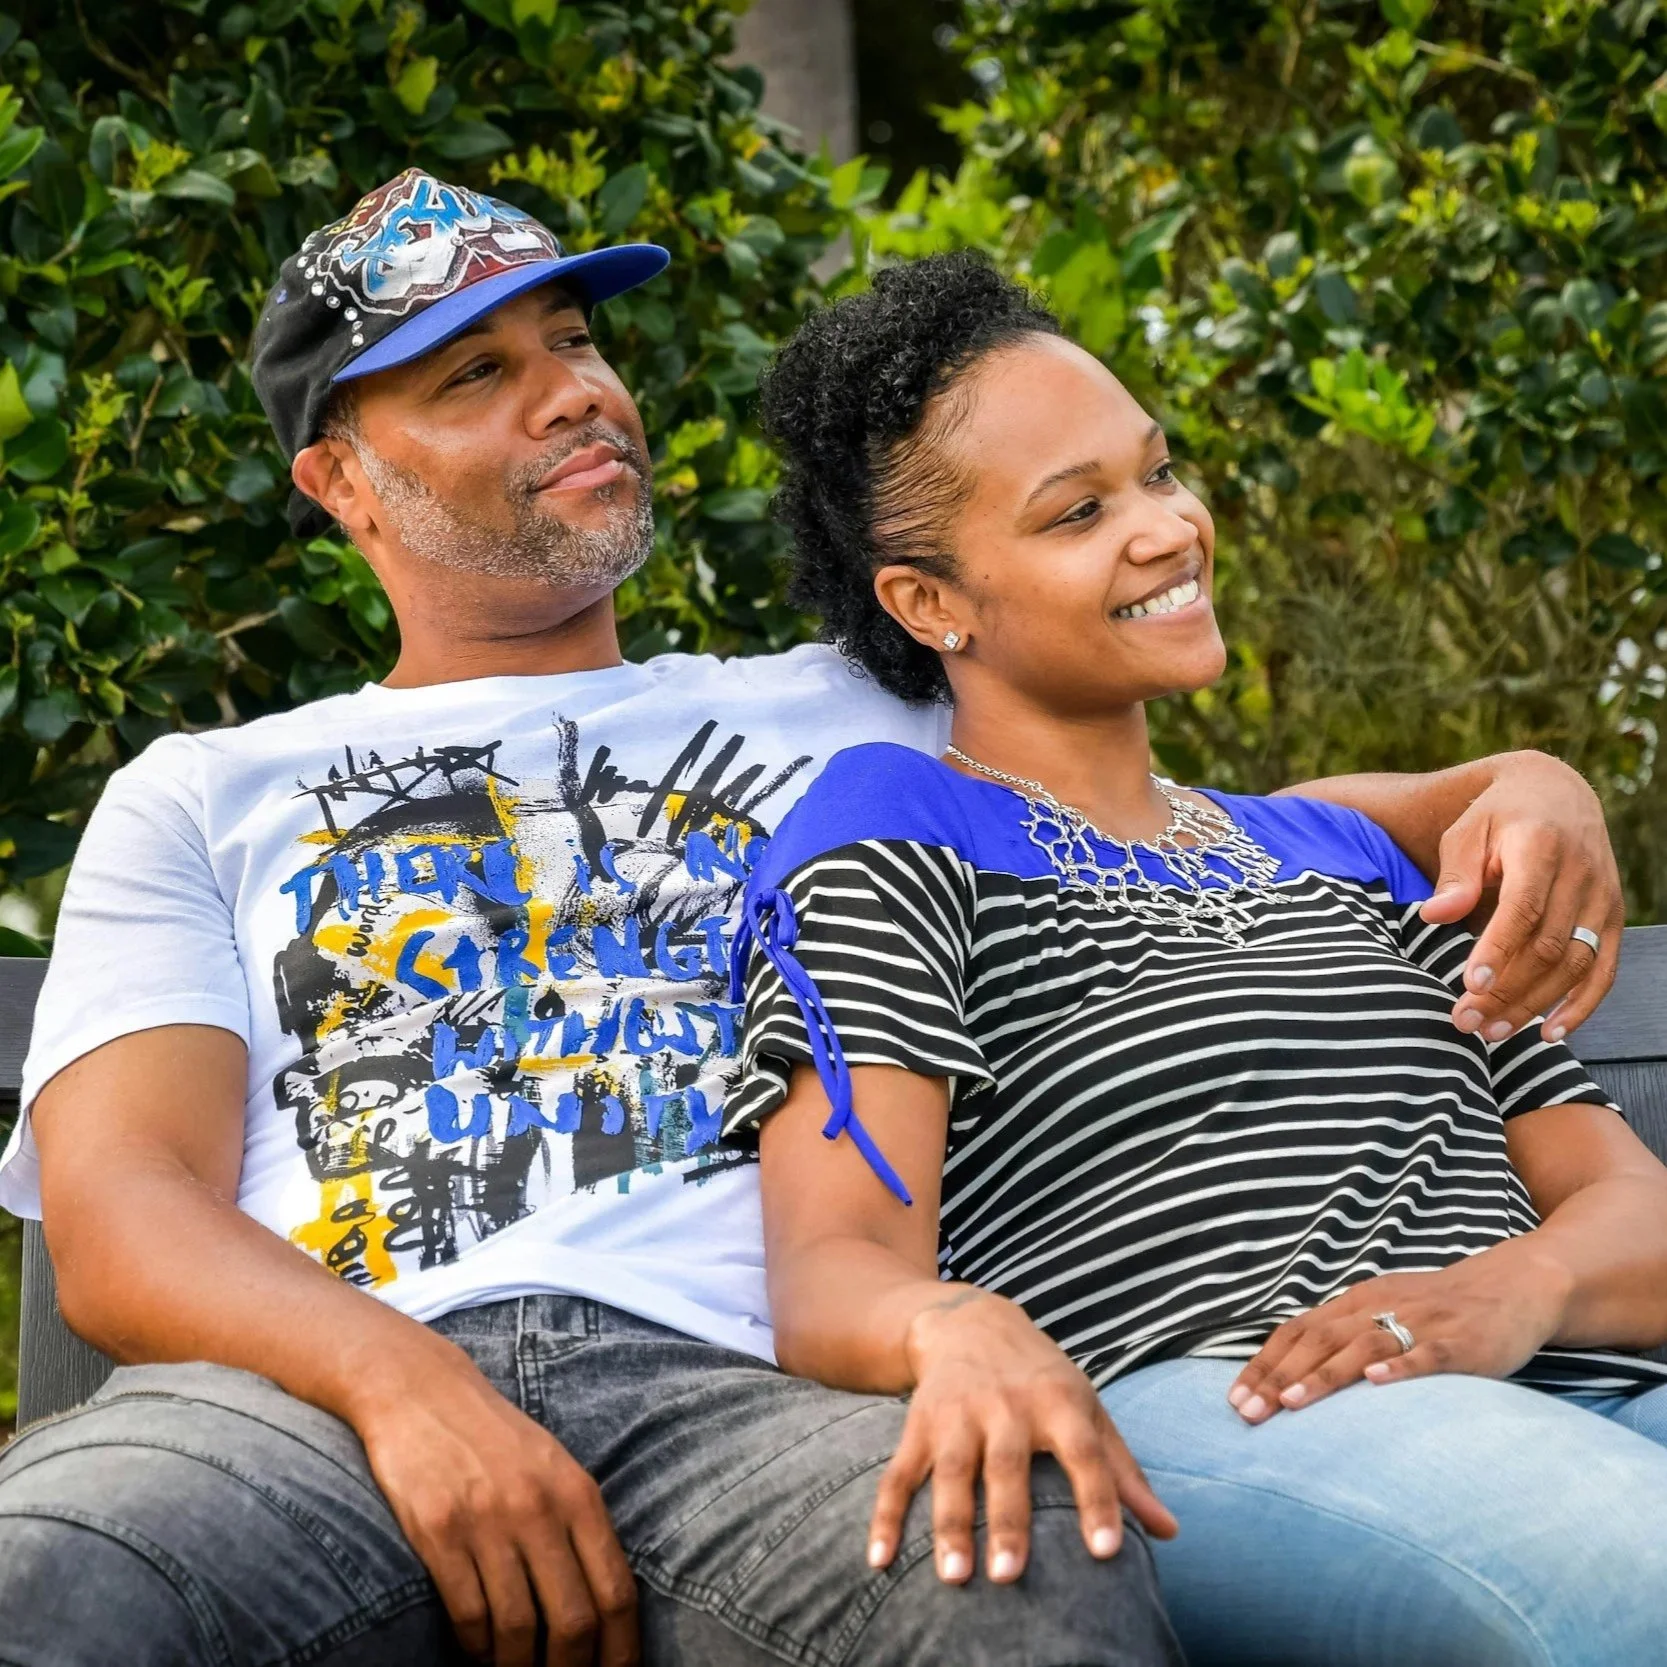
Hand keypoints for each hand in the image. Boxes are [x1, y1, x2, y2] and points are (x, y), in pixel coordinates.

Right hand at [351, 1347, 638, 1666]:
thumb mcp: (554, 1466)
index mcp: (578, 1494)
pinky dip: (475, 1646)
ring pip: (517, 1628)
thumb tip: (605, 1604)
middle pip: (573, 1621)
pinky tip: (477, 1649)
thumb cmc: (493, 1436)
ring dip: (517, 1666)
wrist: (421, 1391)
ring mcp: (488, 1521)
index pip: (616, 1591)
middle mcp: (539, 1508)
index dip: (621, 1649)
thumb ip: (580, 1525)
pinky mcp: (439, 1532)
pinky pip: (469, 1613)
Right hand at [866, 1289, 1176, 1584]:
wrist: (970, 1320)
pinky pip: (899, 1472)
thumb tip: (1170, 1531)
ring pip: (952, 1471)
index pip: (1084, 1453)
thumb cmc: (1042, 1377)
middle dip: (1008, 1520)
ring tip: (953, 1576)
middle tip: (1010, 1577)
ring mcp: (958, 1413)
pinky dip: (885, 1516)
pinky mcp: (919, 1423)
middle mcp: (1007, 1405)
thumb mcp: (1088, 1408)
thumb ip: (1123, 1471)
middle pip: (1007, 1465)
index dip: (1098, 1499)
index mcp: (1058, 1402)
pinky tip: (878, 1558)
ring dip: (950, 1523)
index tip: (1107, 1552)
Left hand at [1226, 1247, 1570, 1422]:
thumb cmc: (1440, 1308)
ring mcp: (1419, 1322)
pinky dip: (1399, 1367)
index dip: (1264, 1363)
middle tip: (1246, 1413)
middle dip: (1278, 1376)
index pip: (1297, 1331)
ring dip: (1323, 1376)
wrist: (1515, 1285)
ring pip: (1362, 1346)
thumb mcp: (1386, 1312)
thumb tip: (1296, 1374)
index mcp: (1357, 1302)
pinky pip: (1425, 1353)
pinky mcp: (1459, 1341)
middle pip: (1318, 1339)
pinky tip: (1375, 1383)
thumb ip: (1347, 1337)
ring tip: (1290, 1404)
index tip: (1234, 1398)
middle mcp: (1379, 1307)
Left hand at [1420, 750, 1621, 1042]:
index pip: (1522, 907)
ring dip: (1534, 1004)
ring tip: (1491, 1031)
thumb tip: (1433, 917)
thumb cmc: (1496, 817)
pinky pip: (1604, 970)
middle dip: (1507, 990)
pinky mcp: (1613, 917)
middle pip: (1547, 946)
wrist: (1554, 794)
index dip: (1498, 948)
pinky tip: (1549, 1033)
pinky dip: (1581, 1006)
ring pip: (1575, 965)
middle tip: (1465, 1021)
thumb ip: (1455, 875)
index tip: (1470, 984)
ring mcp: (1603, 898)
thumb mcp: (1467, 832)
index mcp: (1541, 846)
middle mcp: (1581, 874)